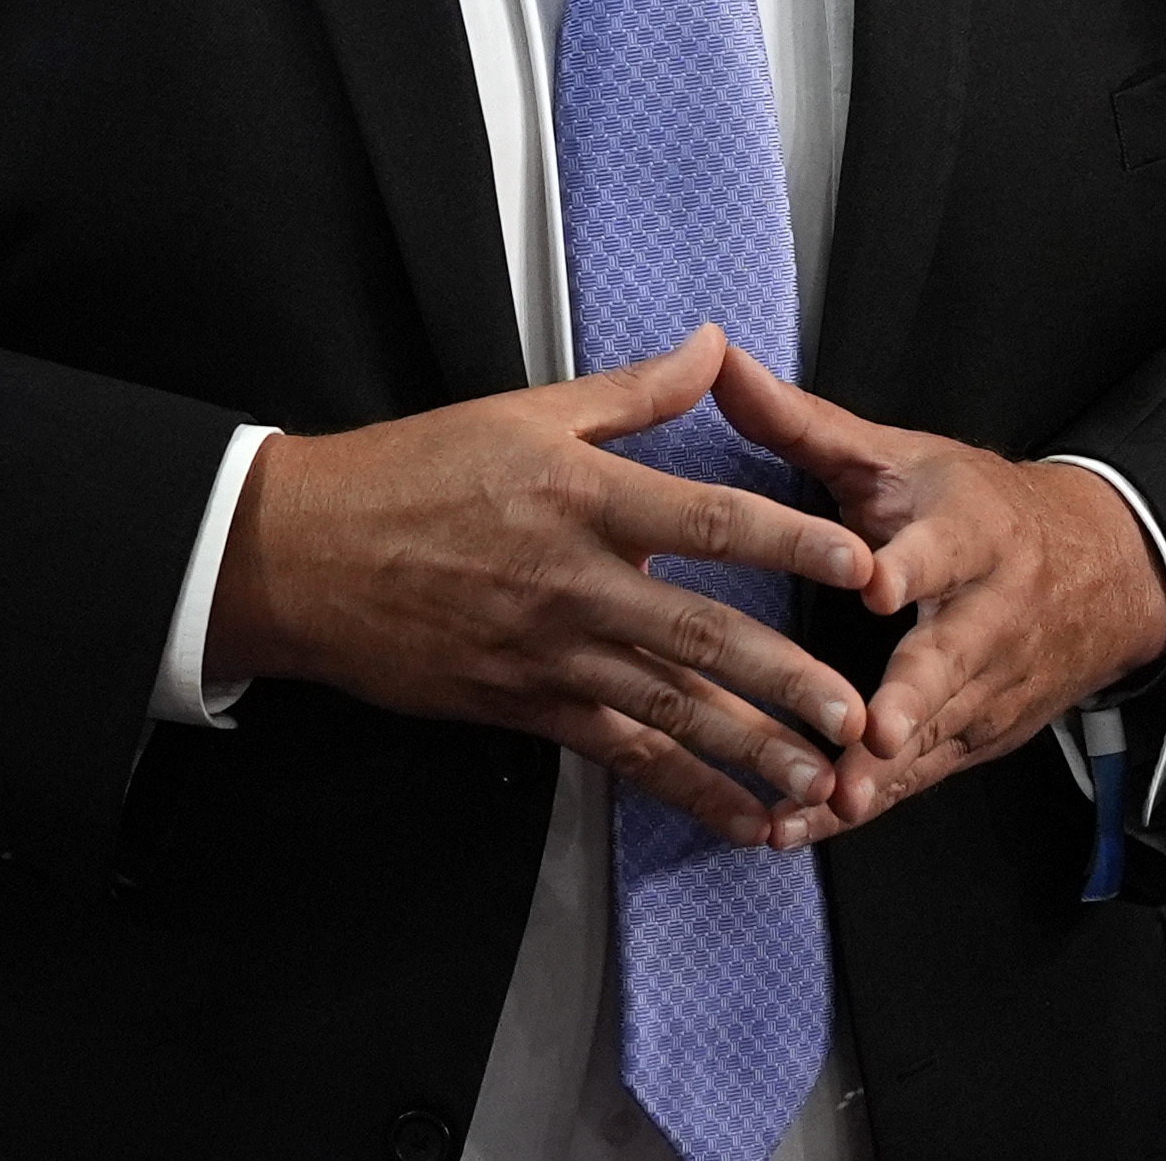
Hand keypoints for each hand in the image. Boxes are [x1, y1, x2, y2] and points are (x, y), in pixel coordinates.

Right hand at [207, 326, 875, 850]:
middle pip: (702, 634)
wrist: (302, 554)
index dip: (791, 543)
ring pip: (670, 710)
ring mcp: (551, 654)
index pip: (710, 520)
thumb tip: (714, 347)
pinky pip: (622, 756)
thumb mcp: (521, 413)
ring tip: (826, 782)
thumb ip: (633, 392)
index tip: (863, 564)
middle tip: (861, 712)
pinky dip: (688, 791)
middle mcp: (576, 583)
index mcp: (582, 498)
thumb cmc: (410, 473)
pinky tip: (744, 817)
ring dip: (752, 751)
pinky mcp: (526, 707)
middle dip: (787, 679)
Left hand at [713, 350, 1165, 838]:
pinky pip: (917, 778)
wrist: (1101, 571)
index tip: (879, 585)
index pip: (943, 549)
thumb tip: (718, 360)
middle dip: (912, 701)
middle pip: (950, 661)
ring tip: (819, 806)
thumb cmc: (974, 507)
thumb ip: (804, 423)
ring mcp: (988, 686)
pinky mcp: (977, 737)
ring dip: (877, 775)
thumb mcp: (900, 458)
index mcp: (969, 534)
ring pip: (932, 736)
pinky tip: (802, 828)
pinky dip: (865, 805)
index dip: (913, 566)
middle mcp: (989, 615)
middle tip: (869, 734)